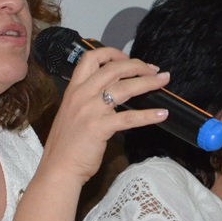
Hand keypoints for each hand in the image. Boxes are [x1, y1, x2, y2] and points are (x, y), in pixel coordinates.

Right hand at [40, 46, 168, 183]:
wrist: (58, 167)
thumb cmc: (66, 144)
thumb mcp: (73, 113)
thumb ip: (89, 99)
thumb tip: (113, 92)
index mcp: (74, 89)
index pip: (91, 57)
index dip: (112, 53)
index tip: (129, 59)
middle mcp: (82, 94)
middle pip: (114, 68)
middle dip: (137, 65)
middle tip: (153, 70)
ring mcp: (91, 110)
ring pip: (124, 87)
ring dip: (148, 82)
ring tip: (163, 80)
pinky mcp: (100, 127)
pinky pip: (130, 117)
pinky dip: (149, 115)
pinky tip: (162, 114)